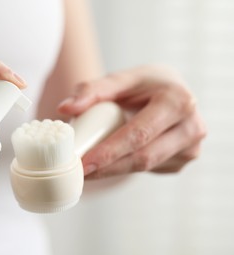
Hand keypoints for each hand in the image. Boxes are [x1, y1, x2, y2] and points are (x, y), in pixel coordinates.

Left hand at [58, 65, 205, 178]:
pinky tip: (111, 162)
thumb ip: (92, 90)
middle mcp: (191, 127)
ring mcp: (191, 147)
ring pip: (146, 167)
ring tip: (87, 169)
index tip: (84, 163)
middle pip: (143, 158)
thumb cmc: (144, 85)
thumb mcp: (121, 79)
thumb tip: (65, 108)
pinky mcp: (183, 160)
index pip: (139, 134)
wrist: (171, 92)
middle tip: (78, 172)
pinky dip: (126, 167)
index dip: (110, 152)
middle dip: (108, 168)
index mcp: (177, 101)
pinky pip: (150, 169)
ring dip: (114, 170)